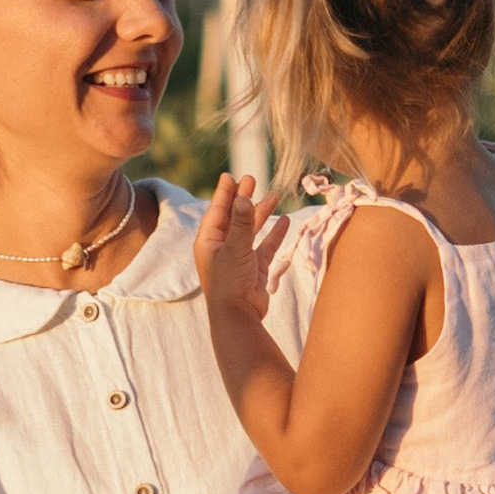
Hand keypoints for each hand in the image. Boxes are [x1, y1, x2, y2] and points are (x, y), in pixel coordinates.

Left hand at [193, 172, 281, 327]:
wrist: (239, 317)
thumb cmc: (229, 283)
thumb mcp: (235, 248)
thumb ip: (241, 223)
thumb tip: (242, 196)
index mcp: (209, 242)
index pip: (217, 211)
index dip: (225, 193)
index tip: (230, 176)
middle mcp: (222, 247)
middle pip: (234, 216)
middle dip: (243, 198)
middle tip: (252, 179)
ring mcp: (239, 258)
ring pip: (251, 229)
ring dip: (262, 213)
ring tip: (275, 196)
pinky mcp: (254, 268)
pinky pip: (265, 246)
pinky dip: (274, 234)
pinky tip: (284, 221)